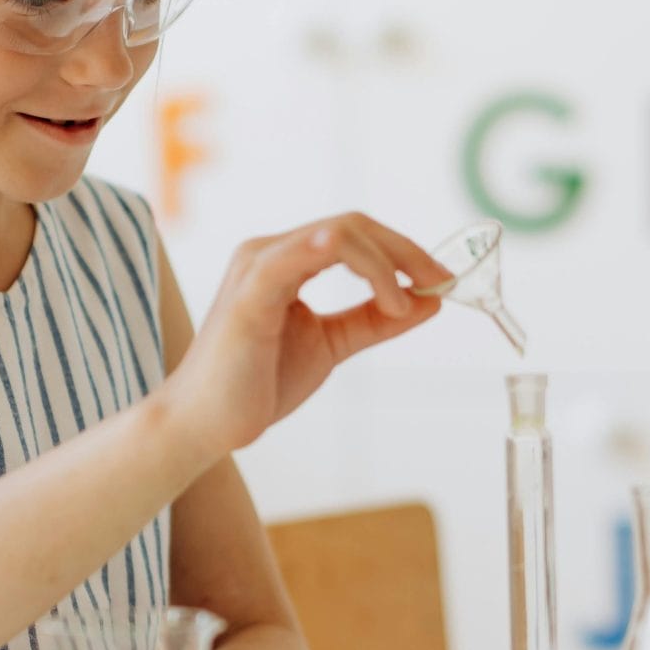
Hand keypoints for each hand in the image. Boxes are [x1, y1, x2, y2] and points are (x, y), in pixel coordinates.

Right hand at [160, 214, 447, 457]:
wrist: (206, 424)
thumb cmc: (258, 383)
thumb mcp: (332, 344)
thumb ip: (374, 319)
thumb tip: (429, 300)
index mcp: (286, 260)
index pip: (356, 234)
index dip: (404, 251)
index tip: (442, 280)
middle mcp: (270, 252)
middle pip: (353, 225)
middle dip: (405, 250)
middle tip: (441, 282)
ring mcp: (258, 266)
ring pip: (337, 233)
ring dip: (385, 263)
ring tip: (403, 306)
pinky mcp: (251, 292)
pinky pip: (301, 255)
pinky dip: (347, 258)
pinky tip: (381, 284)